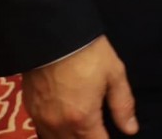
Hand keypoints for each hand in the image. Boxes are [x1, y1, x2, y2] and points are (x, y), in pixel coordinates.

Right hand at [21, 35, 137, 137]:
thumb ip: (123, 105)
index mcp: (82, 119)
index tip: (110, 135)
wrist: (53, 34)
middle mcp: (59, 125)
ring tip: (82, 129)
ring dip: (71, 138)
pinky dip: (54, 133)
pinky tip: (64, 124)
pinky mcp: (30, 109)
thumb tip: (131, 129)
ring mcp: (41, 119)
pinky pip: (42, 131)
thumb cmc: (89, 53)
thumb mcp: (114, 74)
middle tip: (97, 129)